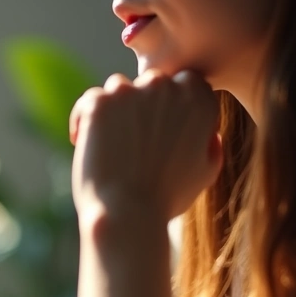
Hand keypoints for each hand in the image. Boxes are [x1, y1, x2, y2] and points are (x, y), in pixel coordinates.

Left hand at [69, 70, 221, 223]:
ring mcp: (130, 92)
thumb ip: (210, 145)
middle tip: (133, 139)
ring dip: (115, 110)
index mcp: (199, 99)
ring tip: (111, 144)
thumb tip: (209, 133)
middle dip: (143, 105)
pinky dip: (85, 118)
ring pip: (119, 89)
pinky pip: (90, 100)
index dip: (173, 104)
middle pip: (152, 83)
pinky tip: (85, 141)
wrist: (128, 213)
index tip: (164, 129)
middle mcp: (166, 88)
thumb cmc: (166, 199)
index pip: (186, 83)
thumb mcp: (205, 173)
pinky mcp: (98, 104)